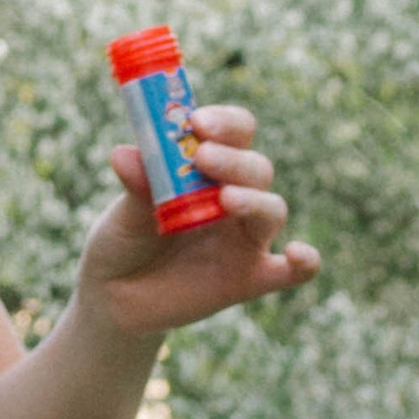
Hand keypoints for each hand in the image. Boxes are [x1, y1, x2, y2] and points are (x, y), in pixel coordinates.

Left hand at [79, 107, 319, 336]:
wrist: (114, 296)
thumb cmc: (123, 241)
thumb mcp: (124, 212)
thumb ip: (137, 186)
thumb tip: (124, 153)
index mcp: (207, 169)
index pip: (234, 132)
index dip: (224, 122)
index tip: (197, 121)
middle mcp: (233, 197)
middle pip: (255, 168)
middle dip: (233, 159)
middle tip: (203, 156)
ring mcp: (245, 239)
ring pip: (272, 210)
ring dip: (254, 199)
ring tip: (225, 199)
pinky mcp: (249, 279)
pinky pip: (291, 273)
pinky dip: (303, 263)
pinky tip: (297, 253)